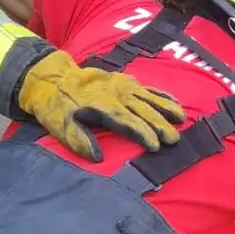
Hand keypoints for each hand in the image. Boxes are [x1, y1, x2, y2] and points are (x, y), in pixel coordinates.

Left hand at [17, 50, 185, 161]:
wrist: (52, 77)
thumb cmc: (56, 106)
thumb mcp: (60, 125)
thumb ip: (78, 140)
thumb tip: (97, 156)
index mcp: (103, 107)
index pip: (129, 122)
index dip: (144, 134)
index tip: (157, 146)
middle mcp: (118, 95)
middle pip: (144, 111)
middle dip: (161, 126)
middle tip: (175, 139)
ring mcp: (124, 86)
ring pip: (151, 98)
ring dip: (167, 109)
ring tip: (182, 119)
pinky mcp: (126, 80)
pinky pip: (148, 88)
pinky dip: (162, 95)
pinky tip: (175, 102)